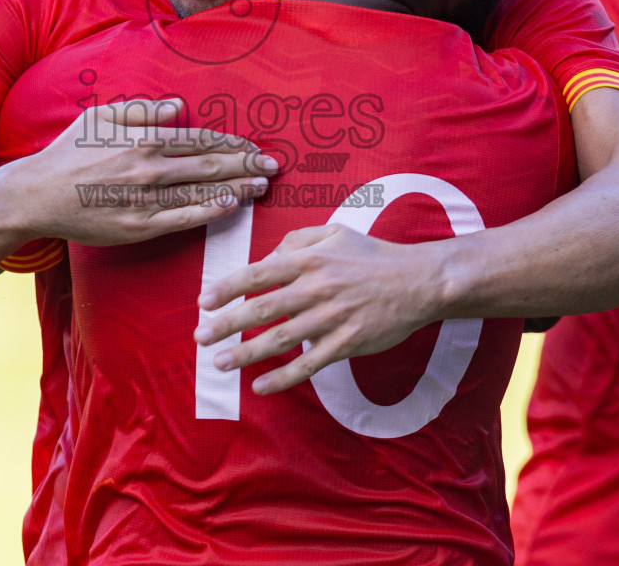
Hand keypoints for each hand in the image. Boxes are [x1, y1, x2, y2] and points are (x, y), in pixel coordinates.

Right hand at [12, 98, 276, 246]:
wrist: (36, 195)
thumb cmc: (67, 153)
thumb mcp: (101, 118)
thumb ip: (141, 110)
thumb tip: (178, 107)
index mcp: (143, 139)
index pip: (200, 140)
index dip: (231, 143)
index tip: (254, 146)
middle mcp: (149, 167)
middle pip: (209, 165)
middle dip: (245, 164)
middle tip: (275, 166)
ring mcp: (144, 198)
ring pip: (200, 191)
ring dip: (236, 187)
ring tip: (262, 185)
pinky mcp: (137, 225)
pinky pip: (180, 217)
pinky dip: (207, 211)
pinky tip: (230, 206)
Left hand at [194, 225, 440, 394]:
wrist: (418, 281)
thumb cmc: (372, 256)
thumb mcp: (334, 232)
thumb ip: (296, 241)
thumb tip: (266, 257)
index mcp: (310, 260)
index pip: (258, 273)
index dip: (227, 288)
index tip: (203, 302)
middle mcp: (317, 288)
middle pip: (262, 308)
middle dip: (226, 324)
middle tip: (200, 337)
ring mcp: (332, 318)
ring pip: (281, 338)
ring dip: (247, 352)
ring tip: (220, 363)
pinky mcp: (348, 343)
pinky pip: (309, 364)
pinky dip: (284, 377)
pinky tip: (260, 386)